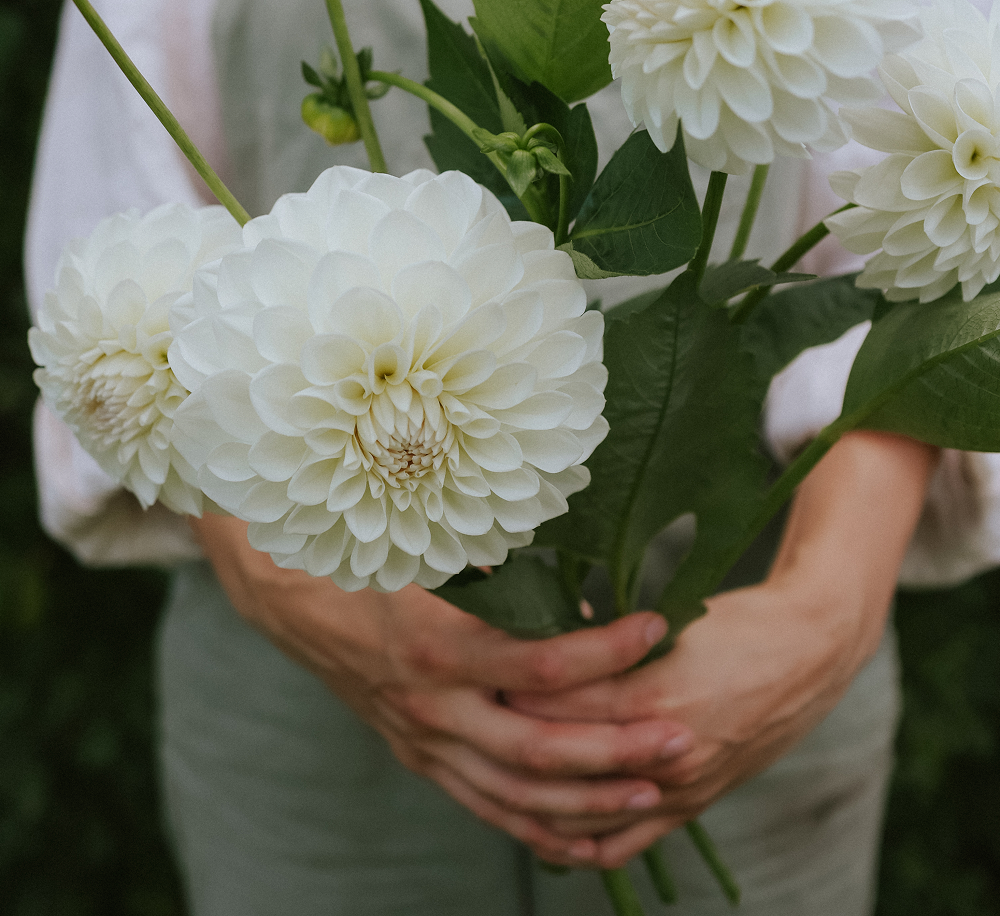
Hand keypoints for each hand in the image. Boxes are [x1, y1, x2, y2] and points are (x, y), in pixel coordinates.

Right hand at [191, 514, 693, 865]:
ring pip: (518, 794)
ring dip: (591, 799)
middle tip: (680, 738)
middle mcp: (432, 708)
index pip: (539, 665)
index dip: (604, 651)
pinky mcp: (423, 760)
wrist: (294, 603)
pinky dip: (540, 828)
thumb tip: (575, 577)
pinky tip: (590, 835)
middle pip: (539, 748)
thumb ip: (499, 566)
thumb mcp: (428, 548)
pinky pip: (488, 809)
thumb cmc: (368, 561)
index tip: (656, 627)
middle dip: (616, 750)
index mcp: (436, 647)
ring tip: (655, 791)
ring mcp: (426, 743)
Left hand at [506, 429, 936, 865]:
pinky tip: (542, 828)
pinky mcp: (690, 805)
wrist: (810, 654)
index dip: (507, 680)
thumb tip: (541, 625)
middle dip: (508, 728)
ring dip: (534, 785)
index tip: (473, 664)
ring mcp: (677, 786)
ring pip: (583, 805)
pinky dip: (578, 840)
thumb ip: (605, 635)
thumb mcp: (670, 618)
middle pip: (559, 749)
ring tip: (489, 757)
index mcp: (655, 691)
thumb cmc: (737, 622)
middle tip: (468, 705)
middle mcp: (664, 748)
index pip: (556, 695)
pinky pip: (622, 841)